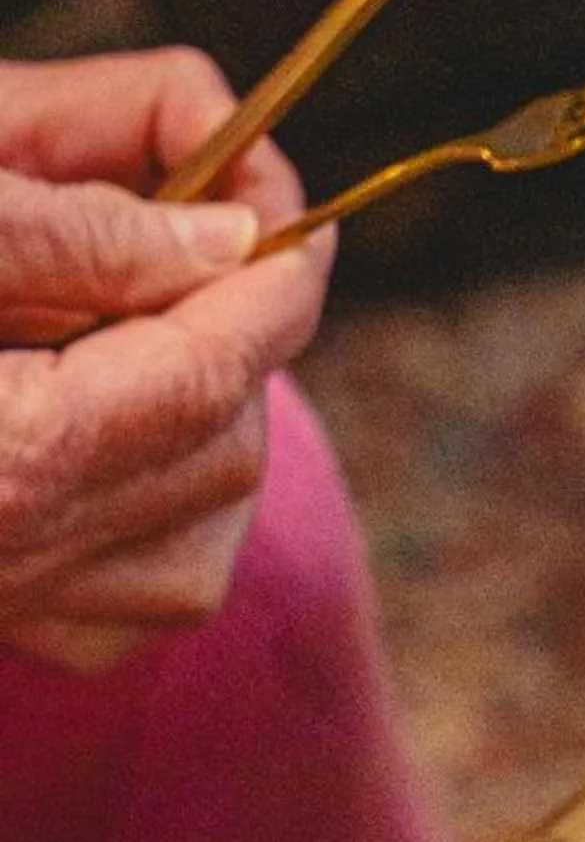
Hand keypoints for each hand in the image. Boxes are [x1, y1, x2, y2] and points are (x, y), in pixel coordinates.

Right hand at [0, 51, 333, 670]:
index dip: (272, 286)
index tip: (297, 217)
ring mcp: (15, 603)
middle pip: (221, 452)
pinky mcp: (6, 625)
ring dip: (205, 431)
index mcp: (1, 457)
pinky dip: (163, 517)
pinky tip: (104, 441)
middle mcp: (16, 552)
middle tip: (191, 250)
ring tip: (140, 340)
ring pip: (206, 535)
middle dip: (232, 347)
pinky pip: (143, 594)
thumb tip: (225, 239)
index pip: (204, 371)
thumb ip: (72, 225)